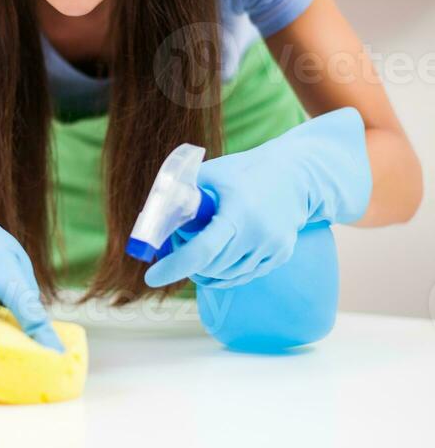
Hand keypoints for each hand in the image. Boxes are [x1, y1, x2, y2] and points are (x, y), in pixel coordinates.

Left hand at [144, 107, 371, 290]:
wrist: (296, 173)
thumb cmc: (246, 171)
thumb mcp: (212, 174)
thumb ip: (182, 192)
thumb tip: (154, 215)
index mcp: (238, 213)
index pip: (202, 251)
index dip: (174, 267)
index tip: (151, 277)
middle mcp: (258, 235)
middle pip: (210, 267)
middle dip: (187, 263)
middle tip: (178, 245)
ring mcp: (272, 248)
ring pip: (226, 277)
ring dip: (206, 269)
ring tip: (200, 246)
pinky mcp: (280, 256)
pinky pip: (244, 275)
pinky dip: (226, 271)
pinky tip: (220, 254)